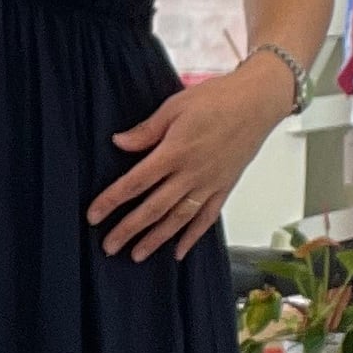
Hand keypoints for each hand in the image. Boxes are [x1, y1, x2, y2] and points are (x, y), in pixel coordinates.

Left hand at [89, 60, 292, 260]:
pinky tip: (178, 251)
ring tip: (137, 255)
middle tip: (109, 246)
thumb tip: (119, 143)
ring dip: (156, 239)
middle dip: (129, 229)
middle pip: (154, 208)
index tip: (94, 216)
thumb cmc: (217, 98)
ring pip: (178, 219)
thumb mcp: (175, 107)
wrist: (258, 102)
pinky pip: (207, 217)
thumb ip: (147, 130)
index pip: (136, 182)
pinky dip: (192, 237)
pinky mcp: (225, 187)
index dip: (112, 200)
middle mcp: (191, 173)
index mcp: (174, 151)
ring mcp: (209, 183)